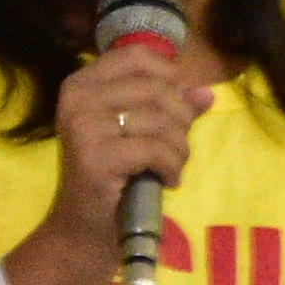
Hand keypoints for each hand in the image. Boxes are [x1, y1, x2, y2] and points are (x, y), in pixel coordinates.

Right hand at [33, 27, 217, 276]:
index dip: (169, 76)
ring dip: (179, 149)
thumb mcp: (138, 133)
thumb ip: (170, 108)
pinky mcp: (97, 157)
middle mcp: (78, 98)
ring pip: (162, 121)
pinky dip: (172, 167)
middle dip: (181, 120)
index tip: (176, 107)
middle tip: (176, 147)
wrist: (83, 228)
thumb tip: (207, 93)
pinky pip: (157, 149)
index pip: (137, 57)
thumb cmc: (112, 176)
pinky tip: (166, 180)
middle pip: (157, 90)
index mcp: (82, 83)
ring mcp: (84, 126)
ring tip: (171, 167)